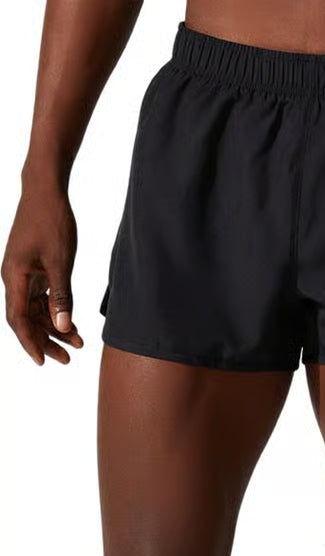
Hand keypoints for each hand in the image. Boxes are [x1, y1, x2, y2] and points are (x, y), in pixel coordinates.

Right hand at [2, 185, 83, 365]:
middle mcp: (13, 278)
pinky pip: (41, 298)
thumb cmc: (51, 221)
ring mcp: (22, 274)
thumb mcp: (60, 262)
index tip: (43, 362)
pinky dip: (55, 312)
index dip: (31, 343)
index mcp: (14, 277)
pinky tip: (71, 323)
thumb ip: (62, 297)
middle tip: (68, 360)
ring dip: (53, 328)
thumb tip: (63, 327)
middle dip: (46, 341)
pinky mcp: (32, 269)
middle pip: (26, 320)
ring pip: (35, 311)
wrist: (45, 190)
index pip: (19, 320)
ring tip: (77, 344)